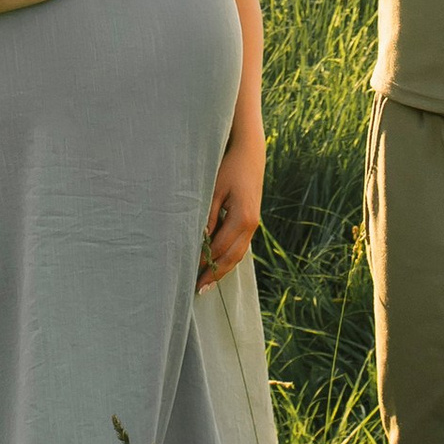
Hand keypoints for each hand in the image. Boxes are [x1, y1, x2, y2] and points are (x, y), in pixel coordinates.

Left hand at [200, 129, 264, 284]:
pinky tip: (217, 264)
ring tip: (207, 283)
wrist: (249, 154)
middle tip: (198, 289)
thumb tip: (199, 240)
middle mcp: (252, 225)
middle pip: (232, 257)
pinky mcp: (252, 221)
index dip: (205, 261)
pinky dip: (228, 258)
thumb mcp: (214, 190)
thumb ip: (207, 215)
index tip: (189, 273)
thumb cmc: (229, 168)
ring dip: (222, 269)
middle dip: (215, 273)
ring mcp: (254, 224)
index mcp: (243, 218)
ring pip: (238, 255)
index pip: (220, 248)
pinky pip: (240, 246)